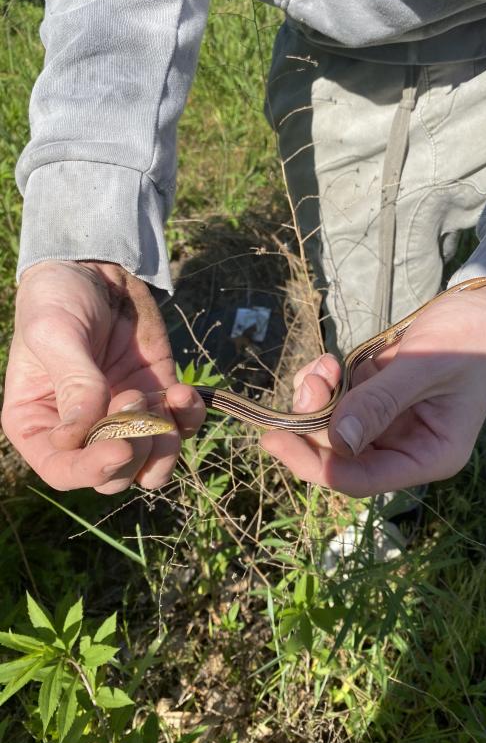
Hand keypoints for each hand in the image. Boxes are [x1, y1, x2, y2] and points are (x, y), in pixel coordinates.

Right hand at [1, 261, 204, 492]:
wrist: (96, 267)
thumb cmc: (58, 298)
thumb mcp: (55, 334)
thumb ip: (73, 383)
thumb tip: (78, 437)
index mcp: (39, 423)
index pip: (63, 470)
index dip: (92, 470)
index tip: (120, 447)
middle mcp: (83, 431)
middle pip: (114, 475)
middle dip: (133, 448)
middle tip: (135, 400)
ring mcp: (124, 417)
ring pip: (152, 465)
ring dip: (165, 444)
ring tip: (161, 397)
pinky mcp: (158, 397)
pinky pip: (182, 428)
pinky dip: (189, 418)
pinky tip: (183, 391)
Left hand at [261, 284, 485, 496]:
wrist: (484, 308)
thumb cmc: (472, 337)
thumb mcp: (427, 365)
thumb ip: (382, 401)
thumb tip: (339, 440)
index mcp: (428, 455)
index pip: (362, 479)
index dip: (317, 465)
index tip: (277, 439)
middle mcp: (403, 447)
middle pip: (338, 456)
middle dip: (311, 423)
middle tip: (309, 383)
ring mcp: (385, 423)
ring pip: (328, 428)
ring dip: (314, 399)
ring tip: (324, 365)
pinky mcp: (372, 398)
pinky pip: (333, 402)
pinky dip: (320, 383)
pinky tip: (327, 362)